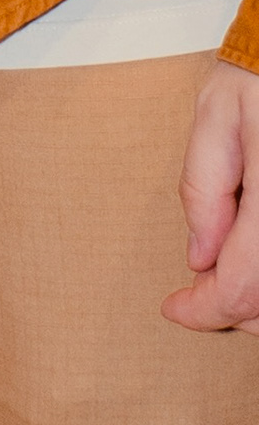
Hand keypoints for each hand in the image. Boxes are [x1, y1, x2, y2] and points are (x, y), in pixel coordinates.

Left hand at [166, 58, 258, 330]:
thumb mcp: (217, 117)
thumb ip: (204, 188)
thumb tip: (199, 256)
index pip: (244, 284)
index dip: (205, 308)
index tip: (174, 306)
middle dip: (229, 308)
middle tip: (194, 290)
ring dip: (256, 301)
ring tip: (223, 275)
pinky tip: (251, 260)